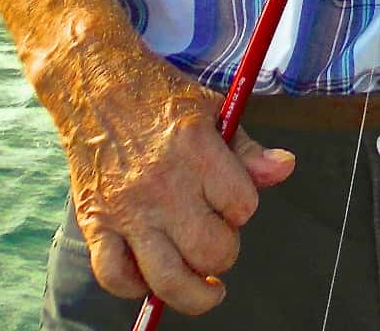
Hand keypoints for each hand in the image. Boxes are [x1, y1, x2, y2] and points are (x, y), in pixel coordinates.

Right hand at [53, 42, 294, 313]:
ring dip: (194, 292)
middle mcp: (162, 185)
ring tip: (207, 289)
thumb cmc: (161, 96)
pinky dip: (136, 288)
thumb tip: (285, 168)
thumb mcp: (214, 108)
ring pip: (166, 278)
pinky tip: (152, 277)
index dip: (245, 208)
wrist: (96, 86)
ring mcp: (126, 209)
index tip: (237, 201)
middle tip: (221, 240)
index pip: (241, 205)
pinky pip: (114, 276)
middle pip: (209, 249)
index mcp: (196, 150)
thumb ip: (247, 148)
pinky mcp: (94, 222)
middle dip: (225, 252)